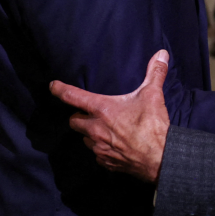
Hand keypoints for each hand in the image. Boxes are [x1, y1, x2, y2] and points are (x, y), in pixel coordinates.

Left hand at [49, 50, 170, 182]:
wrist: (160, 157)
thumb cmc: (153, 125)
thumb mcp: (153, 95)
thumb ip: (155, 72)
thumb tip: (162, 53)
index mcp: (102, 109)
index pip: (73, 97)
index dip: (60, 90)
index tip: (53, 86)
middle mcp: (95, 129)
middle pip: (74, 121)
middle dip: (79, 116)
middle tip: (92, 113)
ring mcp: (99, 147)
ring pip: (84, 139)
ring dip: (90, 134)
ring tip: (105, 130)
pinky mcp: (105, 162)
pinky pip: (96, 154)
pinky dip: (101, 149)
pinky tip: (114, 145)